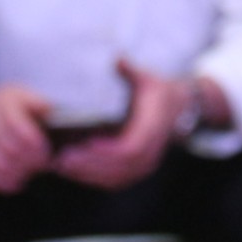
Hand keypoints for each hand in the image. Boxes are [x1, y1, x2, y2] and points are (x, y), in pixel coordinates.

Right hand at [0, 84, 55, 194]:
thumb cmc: (5, 104)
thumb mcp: (23, 95)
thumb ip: (41, 105)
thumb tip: (58, 119)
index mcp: (2, 105)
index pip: (23, 132)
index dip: (38, 147)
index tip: (49, 155)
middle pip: (12, 151)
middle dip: (31, 163)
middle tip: (43, 167)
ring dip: (19, 174)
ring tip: (31, 174)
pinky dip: (3, 183)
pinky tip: (16, 182)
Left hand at [52, 59, 188, 190]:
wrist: (178, 108)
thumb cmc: (157, 91)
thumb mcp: (147, 77)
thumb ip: (131, 69)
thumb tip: (118, 59)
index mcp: (154, 125)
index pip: (132, 147)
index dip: (108, 151)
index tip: (85, 143)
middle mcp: (153, 148)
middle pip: (121, 167)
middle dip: (91, 165)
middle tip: (63, 159)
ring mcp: (146, 162)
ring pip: (117, 178)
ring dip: (89, 175)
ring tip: (63, 165)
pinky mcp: (137, 170)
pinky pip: (116, 181)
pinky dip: (94, 179)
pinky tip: (75, 171)